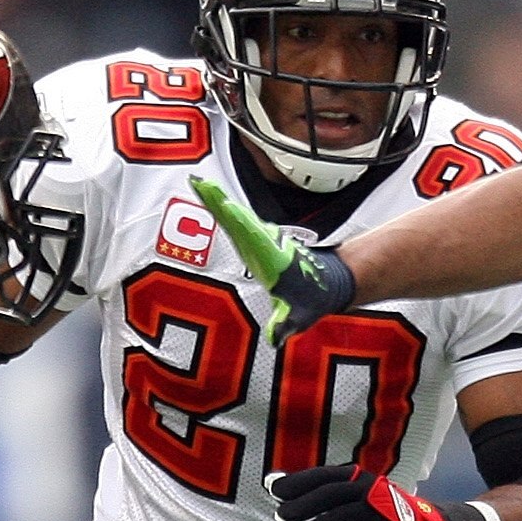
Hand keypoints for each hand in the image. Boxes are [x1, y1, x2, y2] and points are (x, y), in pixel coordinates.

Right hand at [192, 175, 353, 340]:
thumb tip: (274, 339)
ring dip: (216, 200)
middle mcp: (263, 243)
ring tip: (197, 182)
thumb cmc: (308, 300)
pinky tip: (205, 193)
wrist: (324, 283)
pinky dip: (219, 206)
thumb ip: (285, 325)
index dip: (236, 221)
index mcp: (270, 257)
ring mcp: (258, 239)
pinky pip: (233, 220)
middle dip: (219, 202)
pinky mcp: (253, 239)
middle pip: (237, 219)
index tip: (223, 205)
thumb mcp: (298, 316)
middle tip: (197, 182)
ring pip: (234, 215)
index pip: (250, 236)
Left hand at [269, 464, 491, 520]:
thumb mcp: (356, 498)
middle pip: (332, 493)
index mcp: (360, 478)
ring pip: (345, 515)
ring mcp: (383, 513)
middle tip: (281, 515)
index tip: (274, 490)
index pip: (325, 475)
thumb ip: (322, 494)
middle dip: (304, 503)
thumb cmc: (381, 514)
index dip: (299, 481)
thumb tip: (277, 485)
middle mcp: (371, 490)